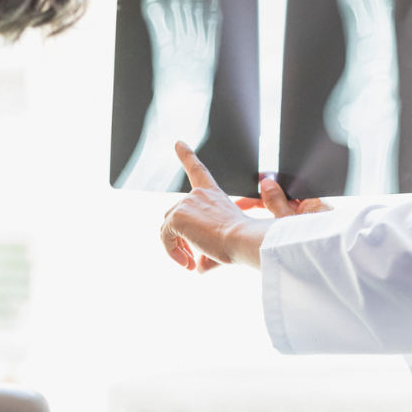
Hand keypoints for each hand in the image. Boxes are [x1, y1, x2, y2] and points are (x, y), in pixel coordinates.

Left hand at [161, 147, 333, 273]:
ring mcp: (186, 203)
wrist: (246, 241)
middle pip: (174, 216)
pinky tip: (188, 263)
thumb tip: (199, 267)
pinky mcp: (177, 216)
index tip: (178, 143)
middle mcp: (198, 194)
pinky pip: (165, 238)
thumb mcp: (226, 245)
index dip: (187, 156)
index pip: (197, 170)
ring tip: (192, 263)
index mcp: (213, 194)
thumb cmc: (243, 244)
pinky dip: (172, 253)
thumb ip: (208, 253)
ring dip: (176, 248)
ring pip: (168, 229)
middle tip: (193, 260)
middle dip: (181, 239)